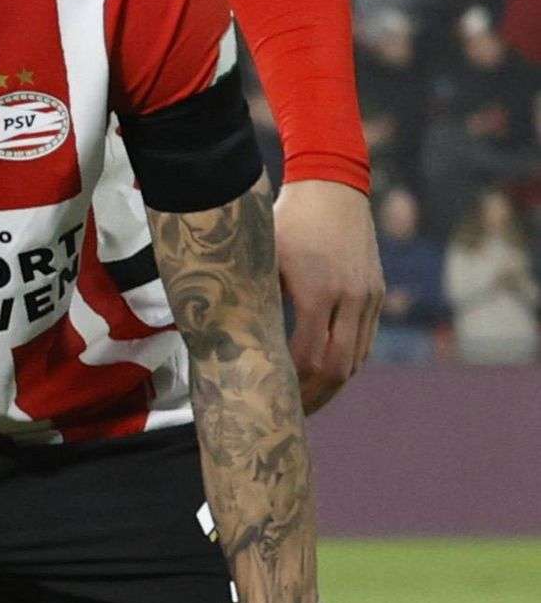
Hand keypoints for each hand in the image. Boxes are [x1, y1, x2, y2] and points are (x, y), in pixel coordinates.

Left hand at [272, 180, 382, 414]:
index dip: (294, 385)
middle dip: (316, 396)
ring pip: (356, 357)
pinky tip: (326, 372)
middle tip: (291, 414)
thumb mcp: (261, 258)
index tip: (273, 399)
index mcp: (316, 291)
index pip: (310, 357)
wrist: (331, 188)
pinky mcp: (376, 292)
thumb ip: (255, 300)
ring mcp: (368, 296)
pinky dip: (347, 361)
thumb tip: (226, 340)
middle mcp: (350, 298)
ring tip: (307, 399)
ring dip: (333, 383)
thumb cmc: (283, 220)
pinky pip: (365, 339)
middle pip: (339, 367)